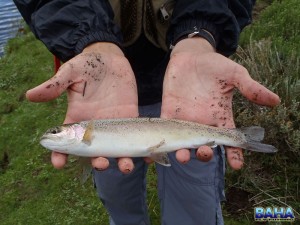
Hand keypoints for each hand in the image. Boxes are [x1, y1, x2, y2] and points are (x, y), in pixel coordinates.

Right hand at [27, 42, 138, 172]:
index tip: (59, 164)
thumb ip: (55, 85)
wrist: (109, 58)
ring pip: (116, 148)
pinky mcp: (130, 117)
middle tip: (101, 164)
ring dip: (121, 160)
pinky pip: (135, 135)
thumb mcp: (70, 73)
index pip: (67, 141)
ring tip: (127, 166)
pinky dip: (140, 147)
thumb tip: (30, 95)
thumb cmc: (87, 65)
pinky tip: (147, 156)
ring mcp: (114, 124)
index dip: (61, 154)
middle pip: (94, 151)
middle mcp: (95, 126)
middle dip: (97, 161)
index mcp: (78, 118)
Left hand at [161, 37, 279, 168]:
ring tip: (183, 156)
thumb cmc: (215, 65)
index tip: (237, 165)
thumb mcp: (235, 75)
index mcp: (220, 117)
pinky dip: (162, 139)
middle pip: (204, 146)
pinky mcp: (169, 112)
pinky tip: (161, 147)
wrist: (191, 56)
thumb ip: (251, 89)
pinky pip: (164, 129)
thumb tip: (276, 101)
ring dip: (183, 152)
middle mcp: (202, 122)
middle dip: (204, 154)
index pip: (229, 140)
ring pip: (183, 143)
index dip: (234, 154)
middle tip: (205, 153)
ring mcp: (185, 119)